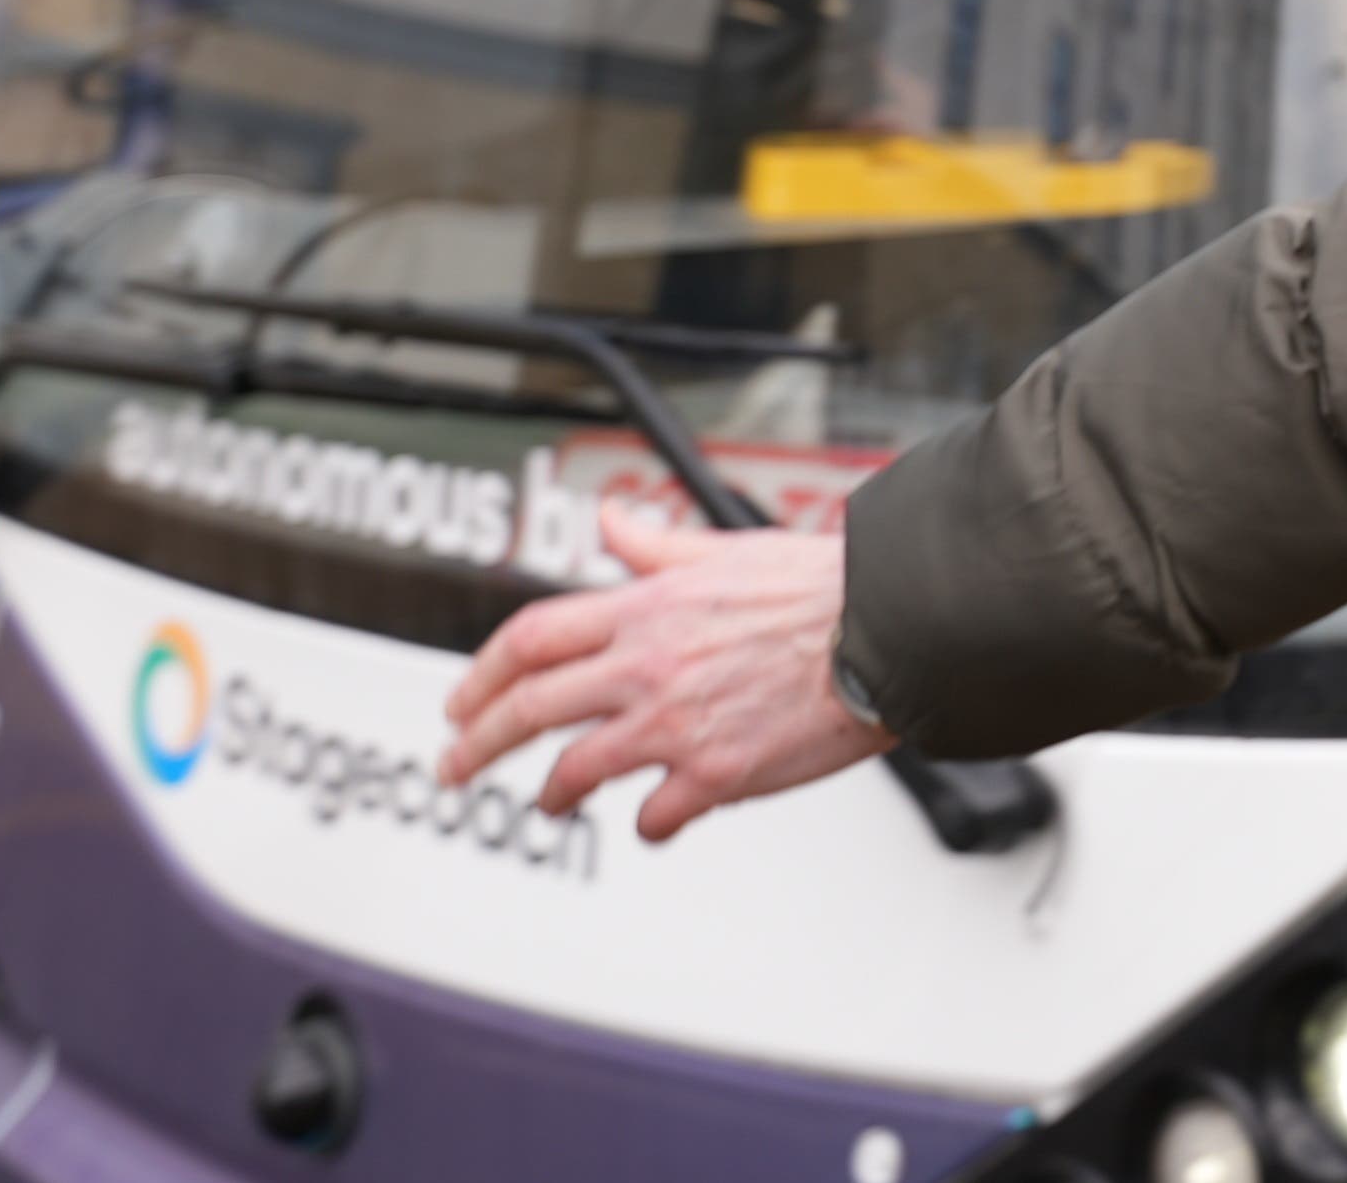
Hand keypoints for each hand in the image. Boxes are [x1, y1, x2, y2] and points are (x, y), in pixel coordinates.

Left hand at [438, 504, 893, 841]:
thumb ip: (653, 545)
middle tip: (457, 765)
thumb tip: (611, 522)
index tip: (462, 701)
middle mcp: (647, 666)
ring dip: (552, 794)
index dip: (480, 674)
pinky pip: (655, 814)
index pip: (530, 639)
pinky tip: (656, 821)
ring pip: (576, 770)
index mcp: (645, 609)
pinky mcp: (716, 774)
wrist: (889, 629)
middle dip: (477, 744)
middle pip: (528, 709)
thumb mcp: (724, 548)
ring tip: (551, 803)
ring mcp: (676, 724)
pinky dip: (648, 824)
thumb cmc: (821, 587)